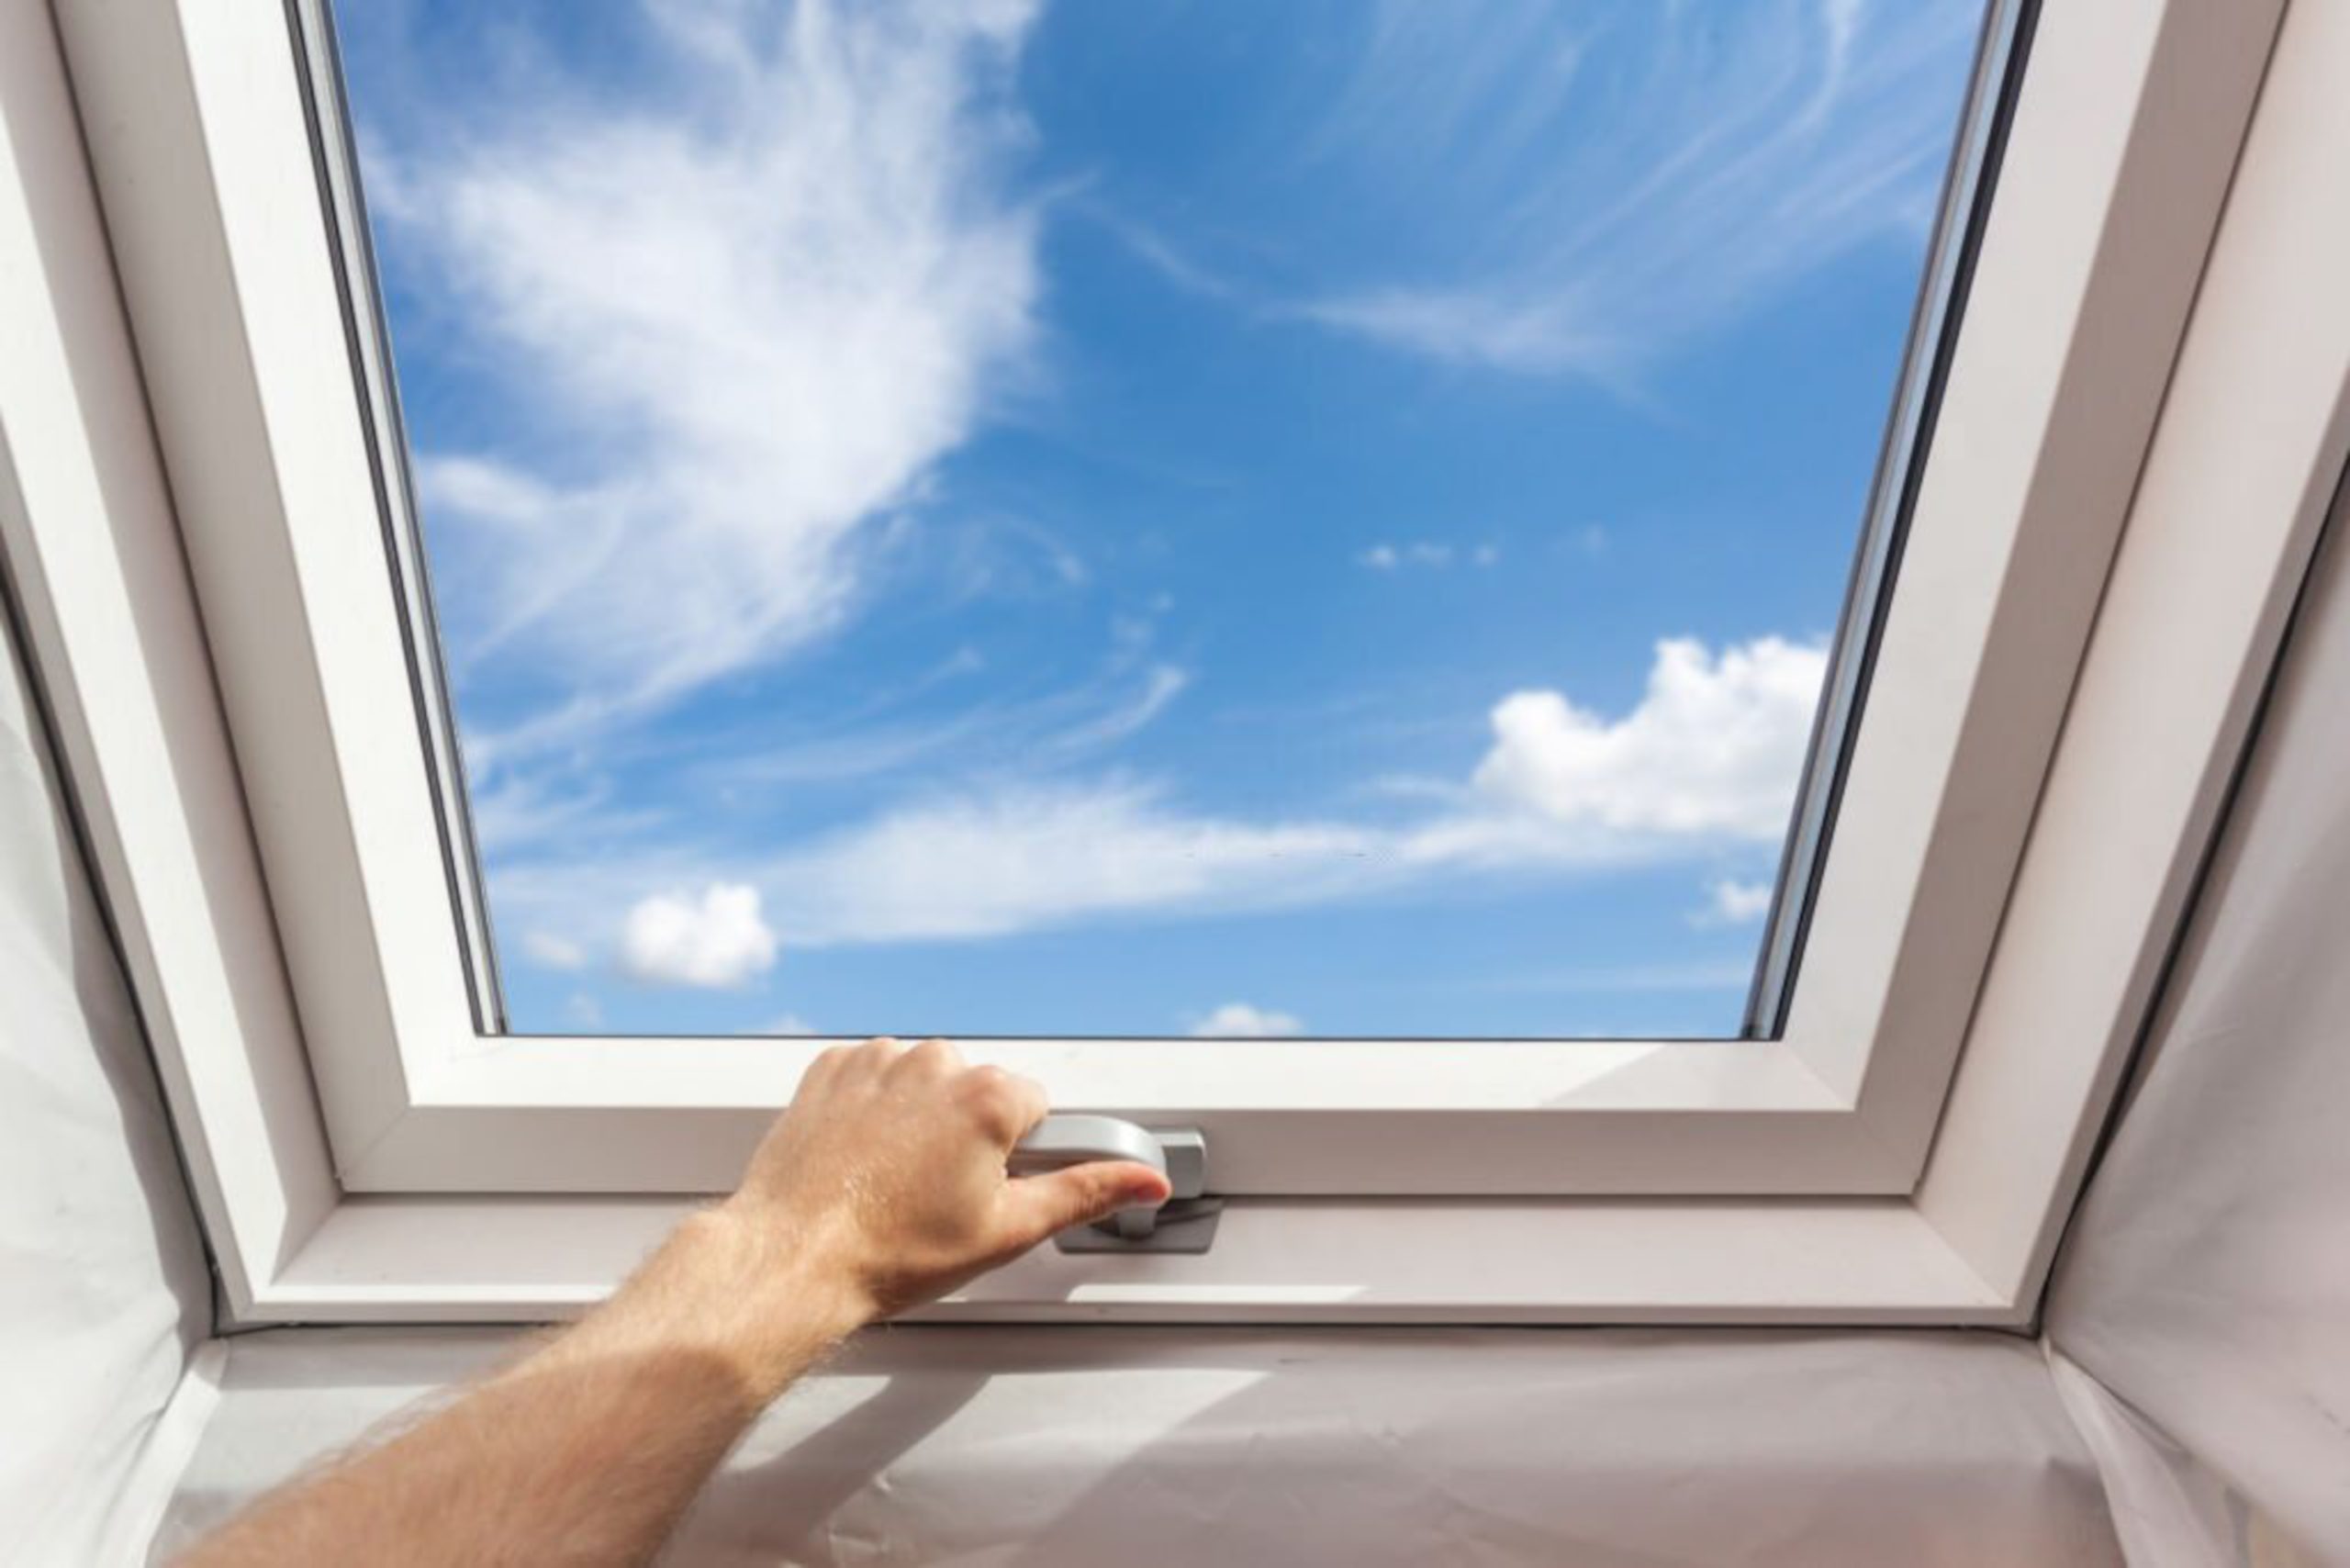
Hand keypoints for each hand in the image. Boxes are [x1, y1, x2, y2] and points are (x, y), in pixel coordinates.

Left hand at [720, 1038, 1171, 1325]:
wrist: (792, 1258)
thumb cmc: (891, 1252)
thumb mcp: (1007, 1231)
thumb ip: (1086, 1192)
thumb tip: (1147, 1180)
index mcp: (986, 1097)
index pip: (1035, 1106)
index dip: (1016, 1153)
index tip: (987, 1185)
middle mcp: (933, 1063)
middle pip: (978, 1089)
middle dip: (967, 1133)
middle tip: (936, 1194)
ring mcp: (875, 1061)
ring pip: (924, 1080)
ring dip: (918, 1118)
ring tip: (892, 1180)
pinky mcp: (829, 1069)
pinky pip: (872, 1075)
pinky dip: (871, 1107)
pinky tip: (861, 1157)